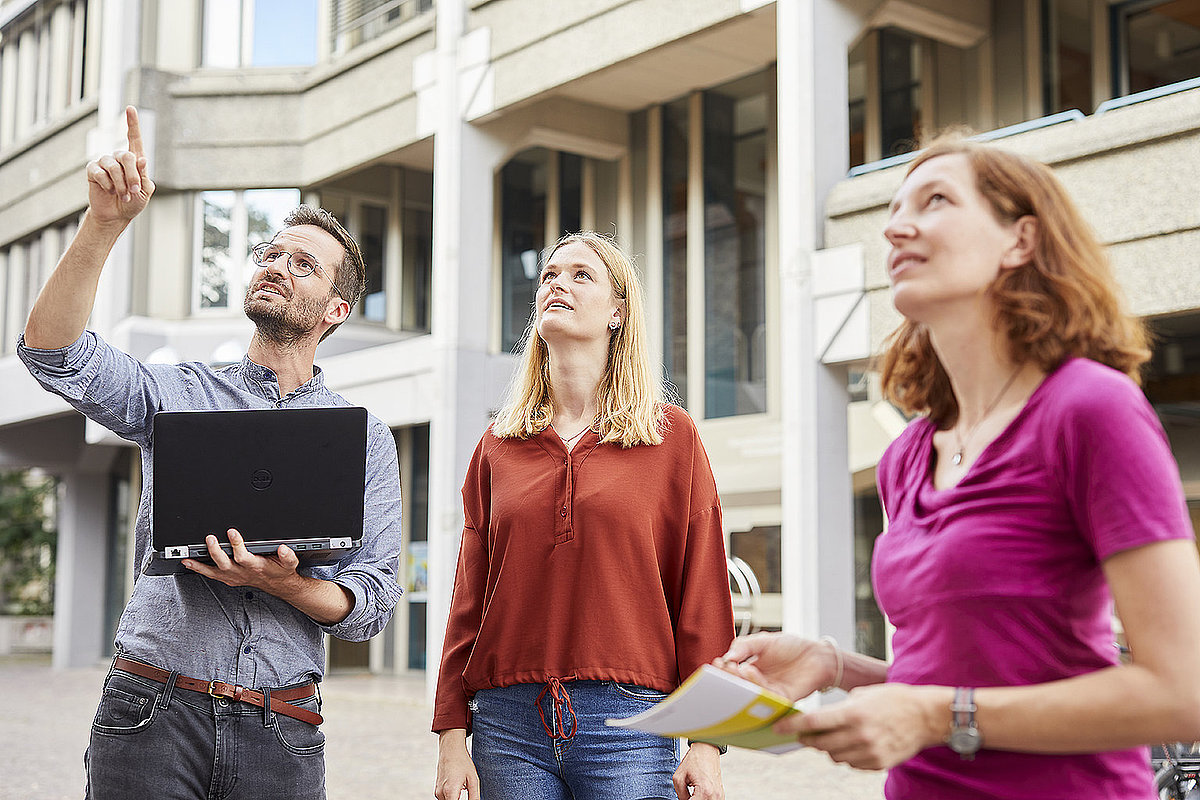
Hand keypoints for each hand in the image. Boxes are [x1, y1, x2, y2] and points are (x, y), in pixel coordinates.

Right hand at [85, 106, 153, 224]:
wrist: (116, 215)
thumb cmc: (133, 202)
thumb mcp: (144, 191)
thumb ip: (144, 176)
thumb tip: (142, 159)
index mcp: (134, 160)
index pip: (134, 138)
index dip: (132, 123)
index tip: (130, 108)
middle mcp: (119, 158)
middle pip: (126, 156)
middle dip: (132, 175)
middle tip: (134, 191)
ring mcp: (105, 163)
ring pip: (113, 166)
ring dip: (121, 184)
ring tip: (123, 195)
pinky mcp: (93, 171)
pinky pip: (99, 173)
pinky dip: (108, 185)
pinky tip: (109, 191)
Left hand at [183, 528, 302, 592]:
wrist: (278, 585)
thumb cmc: (280, 571)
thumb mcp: (291, 563)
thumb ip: (288, 555)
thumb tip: (283, 548)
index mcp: (256, 566)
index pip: (243, 555)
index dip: (236, 544)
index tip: (232, 532)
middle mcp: (242, 572)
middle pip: (224, 563)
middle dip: (215, 551)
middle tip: (210, 538)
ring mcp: (234, 576)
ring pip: (214, 571)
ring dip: (200, 564)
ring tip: (189, 556)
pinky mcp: (228, 578)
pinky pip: (211, 575)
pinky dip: (199, 569)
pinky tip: (190, 563)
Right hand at [434, 729, 479, 799]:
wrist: (450, 749)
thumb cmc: (462, 762)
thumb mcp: (473, 779)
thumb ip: (474, 796)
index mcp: (450, 791)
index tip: (467, 797)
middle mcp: (441, 793)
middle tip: (465, 789)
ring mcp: (437, 791)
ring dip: (455, 799)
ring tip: (462, 788)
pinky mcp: (437, 789)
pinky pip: (444, 798)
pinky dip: (451, 797)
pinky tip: (458, 787)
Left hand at [673, 742, 722, 799]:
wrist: (706, 750)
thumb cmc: (694, 760)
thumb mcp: (679, 777)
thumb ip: (680, 795)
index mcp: (705, 791)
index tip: (683, 797)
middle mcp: (715, 795)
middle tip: (687, 794)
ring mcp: (720, 796)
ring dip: (698, 799)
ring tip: (692, 793)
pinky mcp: (721, 795)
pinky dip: (704, 798)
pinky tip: (698, 794)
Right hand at [713, 632, 836, 701]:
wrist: (817, 654)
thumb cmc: (791, 647)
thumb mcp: (764, 640)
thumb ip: (745, 646)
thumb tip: (727, 656)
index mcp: (751, 670)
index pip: (733, 673)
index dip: (723, 670)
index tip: (716, 663)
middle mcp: (758, 683)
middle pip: (739, 686)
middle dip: (728, 678)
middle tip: (723, 668)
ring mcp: (769, 692)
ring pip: (750, 691)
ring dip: (741, 681)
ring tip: (736, 668)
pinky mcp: (782, 699)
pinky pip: (766, 696)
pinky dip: (757, 685)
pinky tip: (750, 672)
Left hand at [778, 682, 949, 769]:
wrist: (926, 717)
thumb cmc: (893, 699)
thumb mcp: (863, 694)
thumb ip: (840, 709)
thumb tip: (818, 721)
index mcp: (853, 713)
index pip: (813, 723)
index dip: (792, 727)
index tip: (778, 728)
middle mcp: (859, 735)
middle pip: (820, 743)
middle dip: (807, 739)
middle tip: (804, 734)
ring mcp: (869, 752)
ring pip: (834, 756)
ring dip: (828, 748)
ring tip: (835, 735)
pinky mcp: (877, 764)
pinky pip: (850, 764)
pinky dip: (846, 755)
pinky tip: (853, 743)